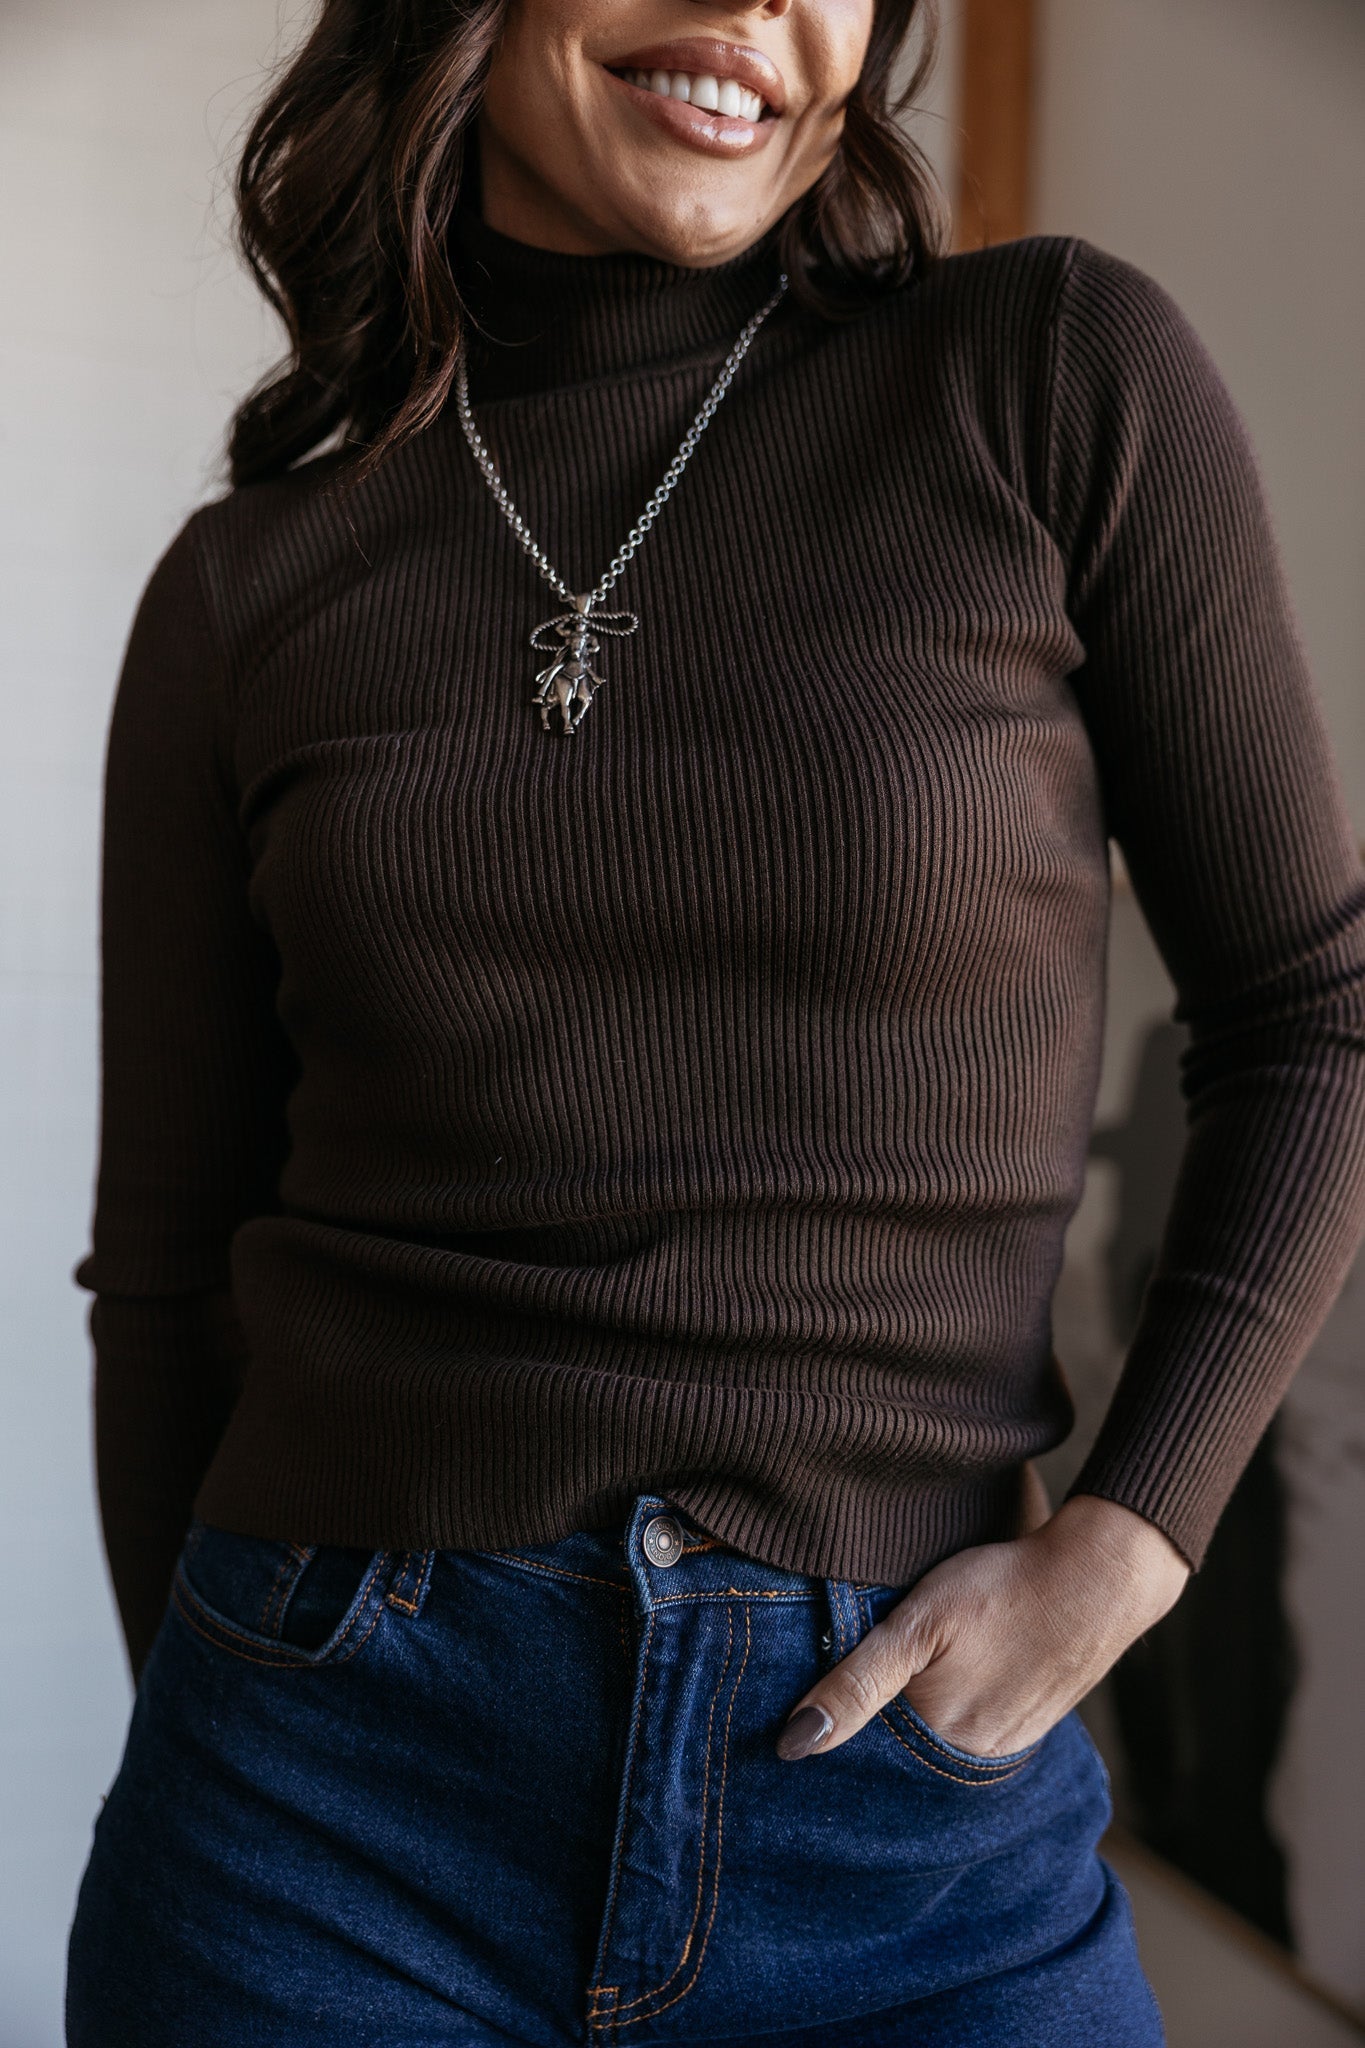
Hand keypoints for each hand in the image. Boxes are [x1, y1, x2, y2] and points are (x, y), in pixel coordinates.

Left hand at [775, 1493, 1190, 1760]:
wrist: (1096, 1579)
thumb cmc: (1000, 1588)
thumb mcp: (917, 1624)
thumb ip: (856, 1684)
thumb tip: (793, 1746)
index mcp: (937, 1739)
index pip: (861, 1755)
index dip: (832, 1728)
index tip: (800, 1710)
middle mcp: (970, 1761)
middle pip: (898, 1754)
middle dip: (869, 1732)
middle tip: (851, 1685)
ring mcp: (1003, 1747)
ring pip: (932, 1744)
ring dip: (909, 1724)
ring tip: (898, 1681)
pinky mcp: (1025, 1728)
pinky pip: (968, 1734)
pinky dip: (947, 1714)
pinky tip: (943, 1682)